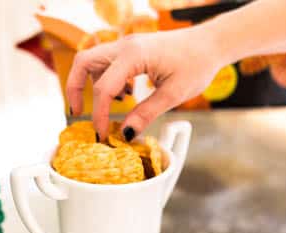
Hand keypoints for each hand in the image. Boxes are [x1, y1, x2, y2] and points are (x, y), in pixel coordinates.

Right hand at [66, 28, 223, 139]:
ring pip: (93, 60)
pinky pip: (107, 62)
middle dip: (74, 88)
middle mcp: (124, 45)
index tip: (102, 135)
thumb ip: (147, 113)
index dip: (99, 115)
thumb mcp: (173, 94)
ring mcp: (127, 45)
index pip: (103, 88)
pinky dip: (107, 79)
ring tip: (112, 106)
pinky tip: (127, 94)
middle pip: (83, 62)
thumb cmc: (197, 64)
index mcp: (133, 56)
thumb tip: (126, 134)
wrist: (211, 44)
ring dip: (91, 83)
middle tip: (78, 113)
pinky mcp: (132, 50)